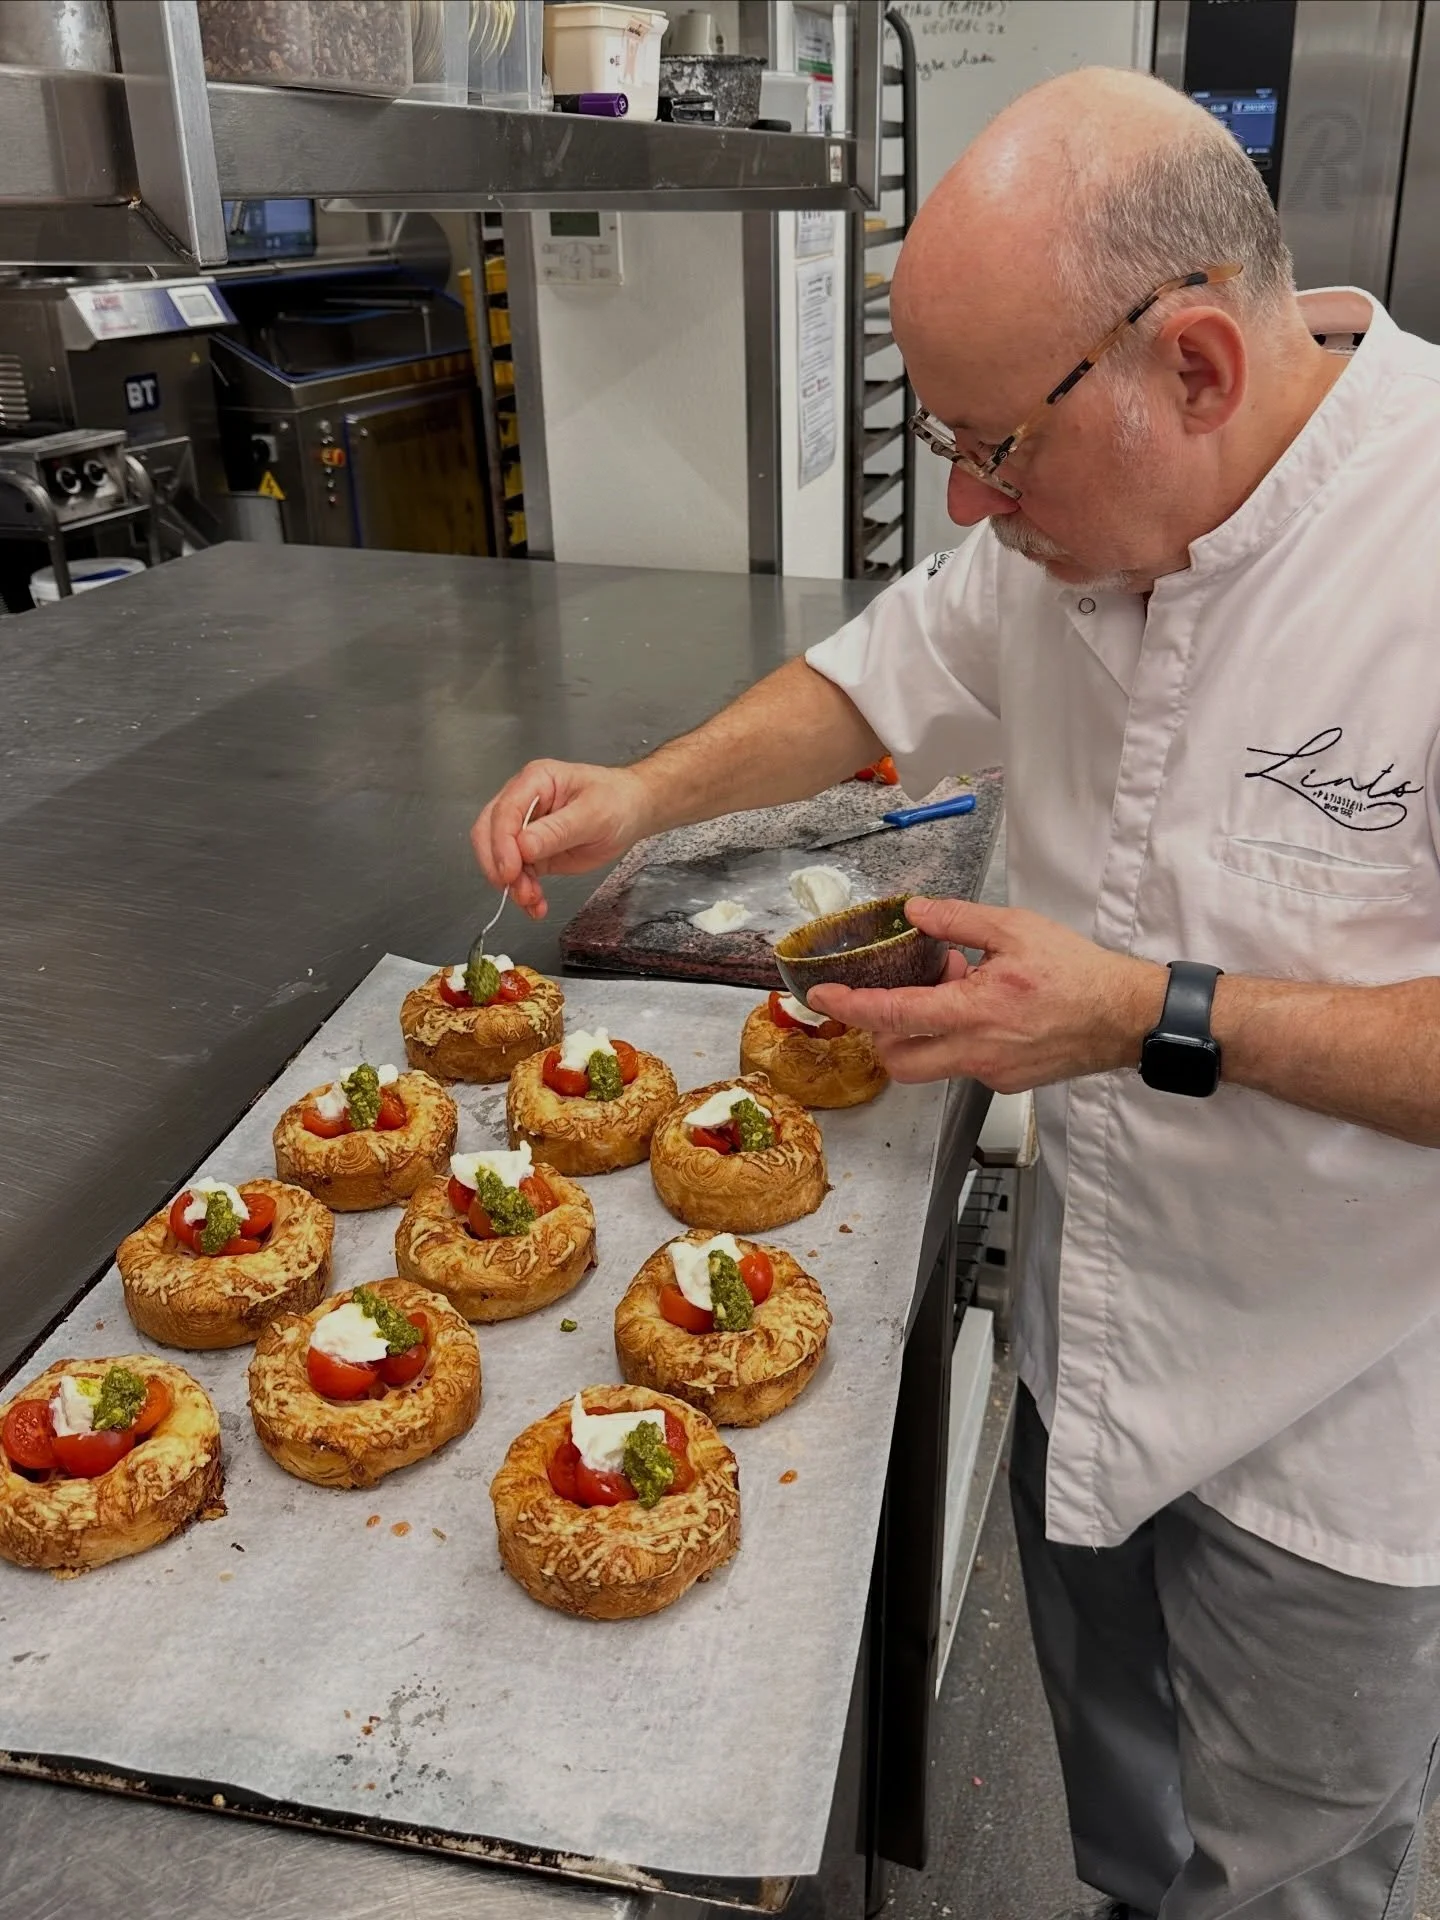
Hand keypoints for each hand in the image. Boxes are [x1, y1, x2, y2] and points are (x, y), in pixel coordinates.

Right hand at [471, 760, 654, 919]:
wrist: (631, 812)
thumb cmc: (616, 801)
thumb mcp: (593, 814)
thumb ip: (558, 830)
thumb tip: (523, 846)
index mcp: (535, 781)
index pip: (505, 811)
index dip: (502, 843)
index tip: (510, 870)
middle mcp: (523, 802)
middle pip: (490, 833)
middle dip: (499, 865)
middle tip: (517, 889)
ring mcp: (525, 829)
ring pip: (499, 858)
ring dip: (511, 884)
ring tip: (532, 901)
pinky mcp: (533, 853)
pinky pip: (518, 874)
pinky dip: (522, 891)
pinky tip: (535, 905)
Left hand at [805, 897, 1166, 1092]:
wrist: (1126, 1018)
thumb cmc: (1078, 973)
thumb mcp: (1016, 929)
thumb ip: (960, 921)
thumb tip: (915, 912)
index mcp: (974, 1011)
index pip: (893, 1016)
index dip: (851, 1007)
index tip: (822, 997)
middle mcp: (976, 1052)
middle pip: (897, 1061)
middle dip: (881, 1032)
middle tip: (895, 994)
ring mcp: (990, 1073)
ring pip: (929, 1064)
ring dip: (921, 1032)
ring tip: (954, 990)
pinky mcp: (1006, 1082)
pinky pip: (961, 1064)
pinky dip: (955, 1038)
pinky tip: (981, 1008)